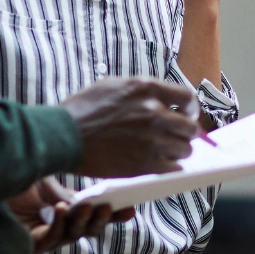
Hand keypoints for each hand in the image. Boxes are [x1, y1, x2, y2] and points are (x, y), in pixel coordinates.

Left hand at [6, 176, 131, 253]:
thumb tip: (86, 201)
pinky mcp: (30, 245)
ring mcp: (44, 238)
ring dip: (82, 220)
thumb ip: (65, 191)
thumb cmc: (10, 181)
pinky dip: (59, 223)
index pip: (93, 215)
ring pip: (72, 235)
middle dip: (101, 219)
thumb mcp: (44, 181)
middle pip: (87, 230)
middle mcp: (56, 226)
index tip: (131, 208)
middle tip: (111, 207)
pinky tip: (62, 208)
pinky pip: (51, 237)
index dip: (113, 214)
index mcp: (64, 210)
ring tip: (88, 206)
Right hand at [63, 77, 200, 178]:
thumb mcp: (113, 85)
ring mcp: (152, 139)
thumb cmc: (82, 110)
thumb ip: (140, 91)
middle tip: (177, 138)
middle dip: (185, 133)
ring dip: (178, 152)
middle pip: (191, 127)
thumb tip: (159, 99)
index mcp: (147, 89)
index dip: (190, 109)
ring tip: (164, 152)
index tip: (186, 115)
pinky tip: (160, 165)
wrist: (63, 136)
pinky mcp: (146, 163)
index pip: (187, 97)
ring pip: (185, 149)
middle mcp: (154, 112)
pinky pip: (174, 168)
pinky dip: (170, 167)